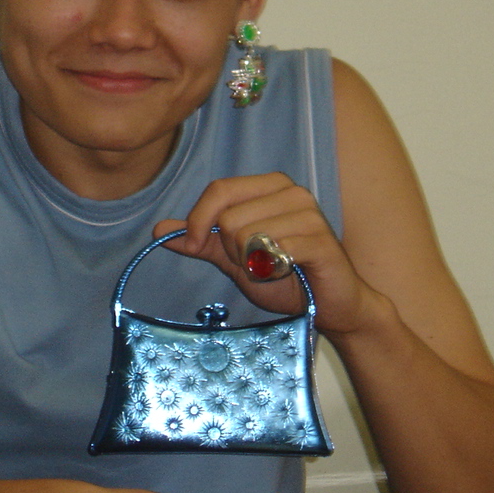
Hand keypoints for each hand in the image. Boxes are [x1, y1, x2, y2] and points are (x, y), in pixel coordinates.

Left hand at [153, 173, 381, 337]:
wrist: (333, 306)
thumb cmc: (287, 278)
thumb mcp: (235, 259)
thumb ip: (202, 242)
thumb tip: (160, 230)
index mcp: (270, 187)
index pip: (218, 190)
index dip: (198, 220)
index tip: (195, 245)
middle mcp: (291, 192)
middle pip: (228, 217)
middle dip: (231, 251)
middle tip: (256, 264)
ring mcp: (308, 213)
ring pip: (246, 235)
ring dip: (251, 263)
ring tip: (274, 269)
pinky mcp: (320, 239)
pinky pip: (271, 250)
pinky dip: (270, 270)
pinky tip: (288, 273)